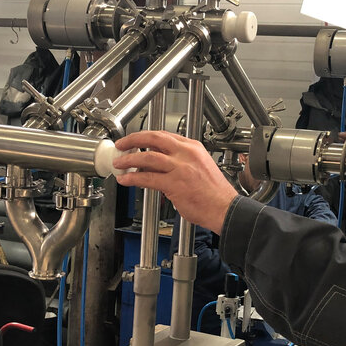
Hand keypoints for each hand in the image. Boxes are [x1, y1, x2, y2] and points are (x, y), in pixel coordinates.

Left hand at [114, 130, 238, 232]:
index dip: (146, 136)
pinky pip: (147, 178)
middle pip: (154, 138)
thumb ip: (178, 163)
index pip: (164, 135)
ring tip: (120, 163)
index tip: (135, 139)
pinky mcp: (175, 184)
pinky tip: (126, 179)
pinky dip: (133, 178)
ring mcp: (181, 168)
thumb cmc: (214, 194)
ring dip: (129, 159)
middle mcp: (187, 154)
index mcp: (193, 148)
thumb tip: (155, 165)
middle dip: (133, 139)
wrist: (225, 209)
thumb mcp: (199, 168)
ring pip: (148, 157)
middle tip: (122, 144)